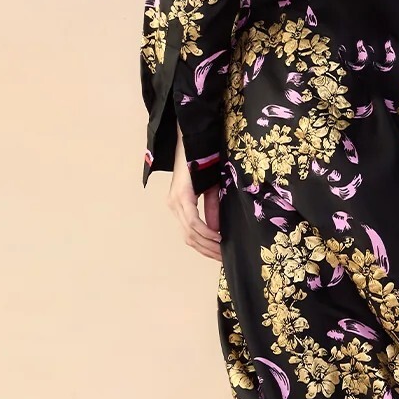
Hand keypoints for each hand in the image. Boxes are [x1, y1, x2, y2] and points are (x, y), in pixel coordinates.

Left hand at [168, 132, 223, 260]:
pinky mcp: (181, 196)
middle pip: (190, 239)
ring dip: (208, 244)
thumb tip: (217, 232)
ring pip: (191, 233)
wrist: (195, 139)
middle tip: (224, 258)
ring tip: (223, 250)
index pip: (190, 235)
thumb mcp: (211, 190)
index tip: (220, 256)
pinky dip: (206, 231)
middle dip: (208, 251)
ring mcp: (175, 202)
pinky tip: (218, 236)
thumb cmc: (204, 161)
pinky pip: (194, 222)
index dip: (205, 249)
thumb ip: (212, 210)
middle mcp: (174, 206)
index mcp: (179, 205)